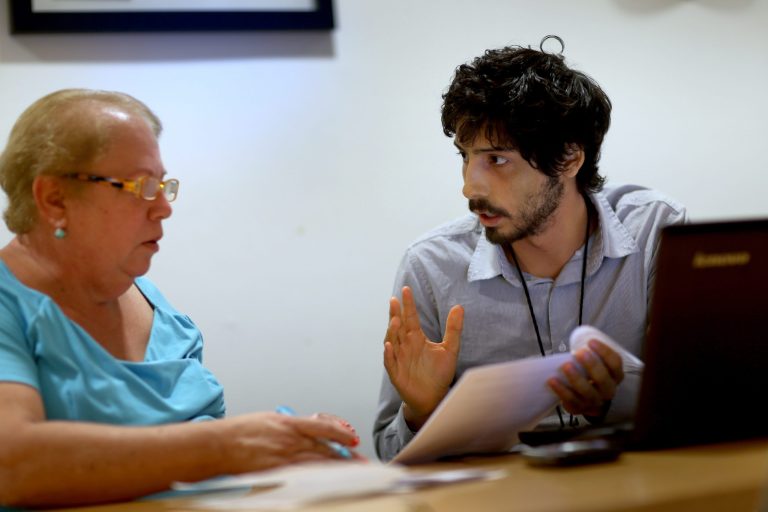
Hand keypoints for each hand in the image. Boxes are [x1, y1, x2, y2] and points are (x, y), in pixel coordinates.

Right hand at [220, 412, 361, 472]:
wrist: (220, 445)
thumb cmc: (240, 431)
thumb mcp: (270, 419)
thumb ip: (291, 425)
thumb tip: (309, 429)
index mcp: (289, 423)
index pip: (324, 427)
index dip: (341, 433)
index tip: (353, 438)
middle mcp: (291, 440)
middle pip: (326, 450)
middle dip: (346, 457)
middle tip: (362, 463)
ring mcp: (284, 458)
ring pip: (318, 464)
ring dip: (337, 470)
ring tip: (352, 475)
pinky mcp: (277, 473)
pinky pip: (303, 476)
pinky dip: (317, 478)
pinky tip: (327, 482)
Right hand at [383, 286, 463, 429]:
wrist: (433, 397)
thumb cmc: (439, 373)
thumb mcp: (450, 349)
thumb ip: (454, 329)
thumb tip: (459, 307)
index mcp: (416, 337)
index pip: (410, 317)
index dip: (408, 304)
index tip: (406, 290)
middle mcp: (405, 345)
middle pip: (398, 326)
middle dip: (395, 314)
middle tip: (394, 300)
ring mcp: (399, 358)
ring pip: (392, 341)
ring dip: (392, 331)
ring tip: (395, 320)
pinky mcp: (396, 373)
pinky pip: (390, 362)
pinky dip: (389, 354)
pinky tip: (390, 346)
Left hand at [547, 339, 624, 416]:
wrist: (590, 400)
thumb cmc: (591, 375)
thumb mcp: (597, 364)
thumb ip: (592, 354)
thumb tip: (578, 338)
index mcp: (615, 376)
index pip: (615, 363)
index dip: (605, 352)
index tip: (591, 342)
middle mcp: (608, 390)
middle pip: (603, 379)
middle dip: (591, 365)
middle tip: (579, 353)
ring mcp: (595, 402)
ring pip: (587, 392)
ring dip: (576, 378)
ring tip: (565, 366)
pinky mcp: (580, 408)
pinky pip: (571, 401)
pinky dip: (561, 390)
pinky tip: (552, 380)